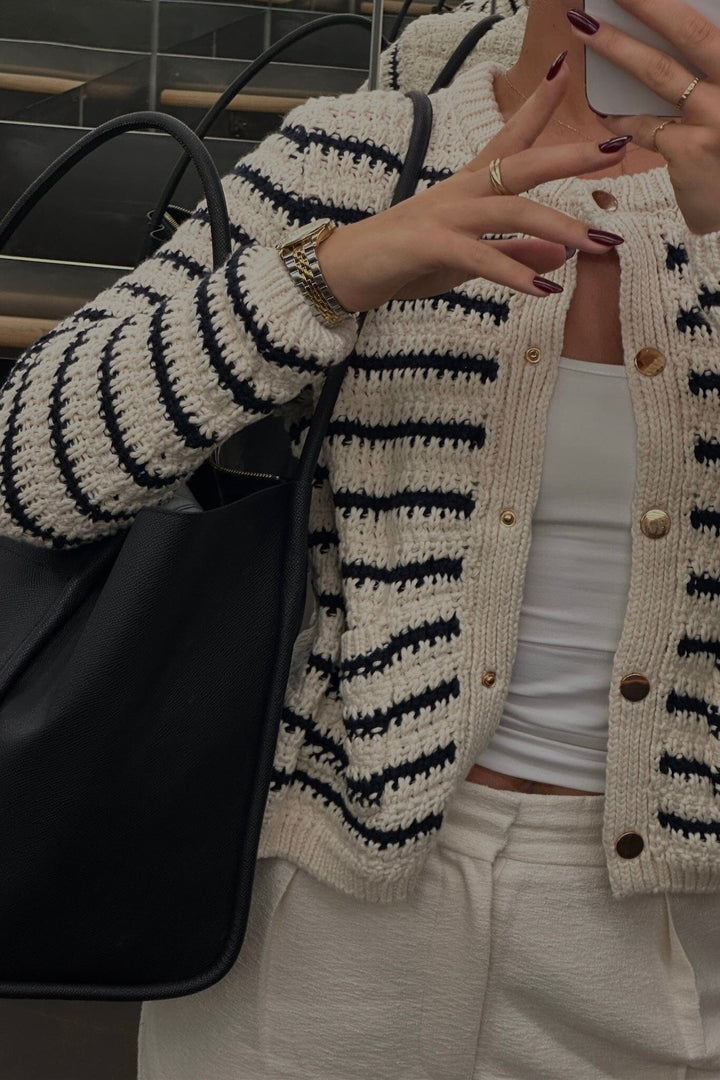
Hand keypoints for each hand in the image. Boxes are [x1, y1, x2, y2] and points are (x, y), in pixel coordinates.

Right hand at [315, 56, 628, 313]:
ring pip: (510, 209)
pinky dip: (513, 273)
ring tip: (599, 243)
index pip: (509, 140)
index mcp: (468, 188)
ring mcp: (443, 216)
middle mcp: (460, 192)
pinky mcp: (428, 245)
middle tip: (614, 149)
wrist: (345, 272)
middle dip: (569, 155)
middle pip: (521, 163)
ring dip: (559, 226)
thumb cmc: (403, 261)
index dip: (538, 107)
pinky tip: (543, 289)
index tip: (567, 71)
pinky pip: (479, 256)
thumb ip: (512, 255)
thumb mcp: (466, 260)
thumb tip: (558, 256)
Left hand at [567, 0, 719, 234]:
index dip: (669, 6)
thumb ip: (712, 77)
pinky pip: (644, 127)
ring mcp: (715, 119)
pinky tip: (603, 110)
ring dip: (618, 47)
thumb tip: (678, 40)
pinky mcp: (689, 151)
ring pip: (659, 73)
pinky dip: (620, 118)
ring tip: (585, 28)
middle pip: (690, 33)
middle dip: (648, 4)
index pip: (711, 27)